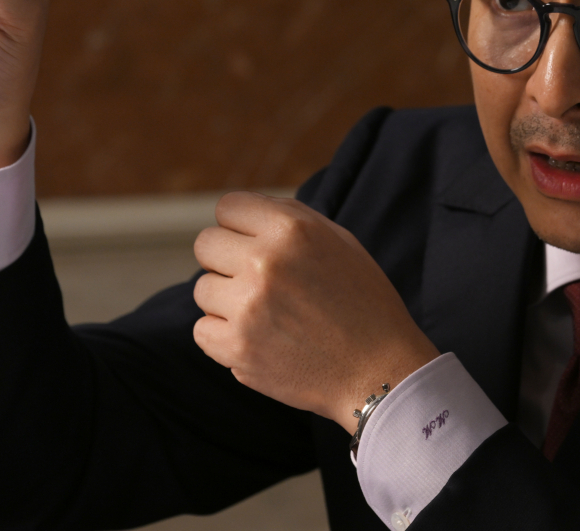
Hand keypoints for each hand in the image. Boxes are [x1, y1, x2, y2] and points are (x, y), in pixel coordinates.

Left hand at [192, 193, 439, 432]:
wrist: (378, 371)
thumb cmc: (362, 302)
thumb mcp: (339, 241)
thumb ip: (290, 218)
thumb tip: (245, 212)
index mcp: (291, 230)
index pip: (228, 207)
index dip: (240, 225)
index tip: (253, 243)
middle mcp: (265, 262)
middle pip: (206, 244)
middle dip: (226, 259)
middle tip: (256, 280)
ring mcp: (247, 307)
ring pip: (202, 288)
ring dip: (226, 300)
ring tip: (264, 313)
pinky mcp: (237, 348)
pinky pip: (201, 330)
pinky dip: (224, 336)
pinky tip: (257, 338)